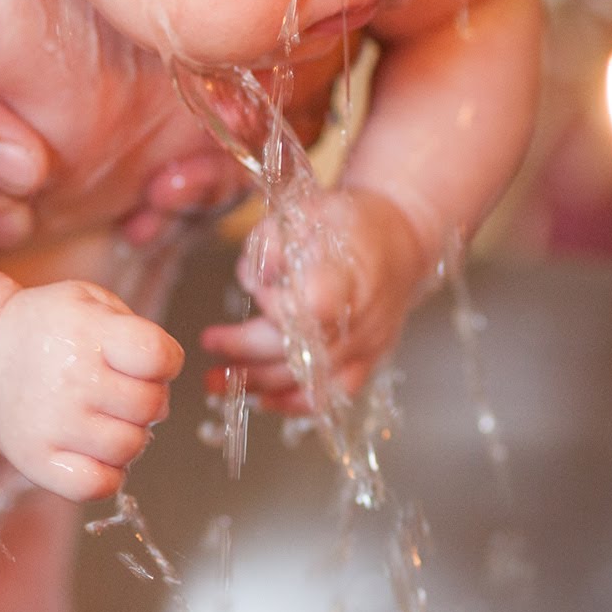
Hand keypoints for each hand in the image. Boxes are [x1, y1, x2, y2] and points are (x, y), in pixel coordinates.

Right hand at [0, 281, 181, 501]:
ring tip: (111, 420)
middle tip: (127, 394)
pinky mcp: (36, 460)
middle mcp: (72, 379)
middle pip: (150, 406)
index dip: (166, 362)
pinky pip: (96, 486)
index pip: (158, 356)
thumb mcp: (87, 298)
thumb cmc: (48, 328)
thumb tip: (165, 368)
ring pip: (129, 448)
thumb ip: (134, 325)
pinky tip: (97, 452)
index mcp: (88, 332)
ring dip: (131, 436)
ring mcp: (53, 423)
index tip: (149, 362)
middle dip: (151, 400)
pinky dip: (108, 475)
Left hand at [199, 188, 429, 414]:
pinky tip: (262, 400)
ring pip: (310, 379)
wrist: (401, 239)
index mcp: (348, 273)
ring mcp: (366, 345)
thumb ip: (274, 239)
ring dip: (258, 382)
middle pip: (301, 348)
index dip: (279, 307)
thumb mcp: (309, 208)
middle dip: (246, 347)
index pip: (315, 304)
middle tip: (210, 340)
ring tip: (215, 379)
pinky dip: (295, 403)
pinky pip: (333, 396)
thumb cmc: (349, 222)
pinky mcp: (368, 361)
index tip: (257, 289)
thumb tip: (254, 274)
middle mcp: (360, 318)